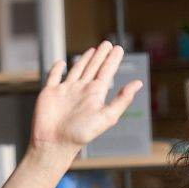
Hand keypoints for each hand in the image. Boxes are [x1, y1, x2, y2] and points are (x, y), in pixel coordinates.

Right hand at [29, 41, 142, 160]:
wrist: (54, 144)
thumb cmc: (80, 134)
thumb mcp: (107, 116)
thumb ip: (122, 100)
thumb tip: (138, 84)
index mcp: (95, 94)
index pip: (106, 72)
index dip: (112, 60)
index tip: (118, 48)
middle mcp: (81, 91)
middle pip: (93, 68)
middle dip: (101, 56)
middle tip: (108, 44)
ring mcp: (65, 91)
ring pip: (77, 70)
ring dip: (84, 59)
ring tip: (92, 50)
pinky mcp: (50, 93)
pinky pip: (53, 77)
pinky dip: (57, 69)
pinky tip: (61, 63)